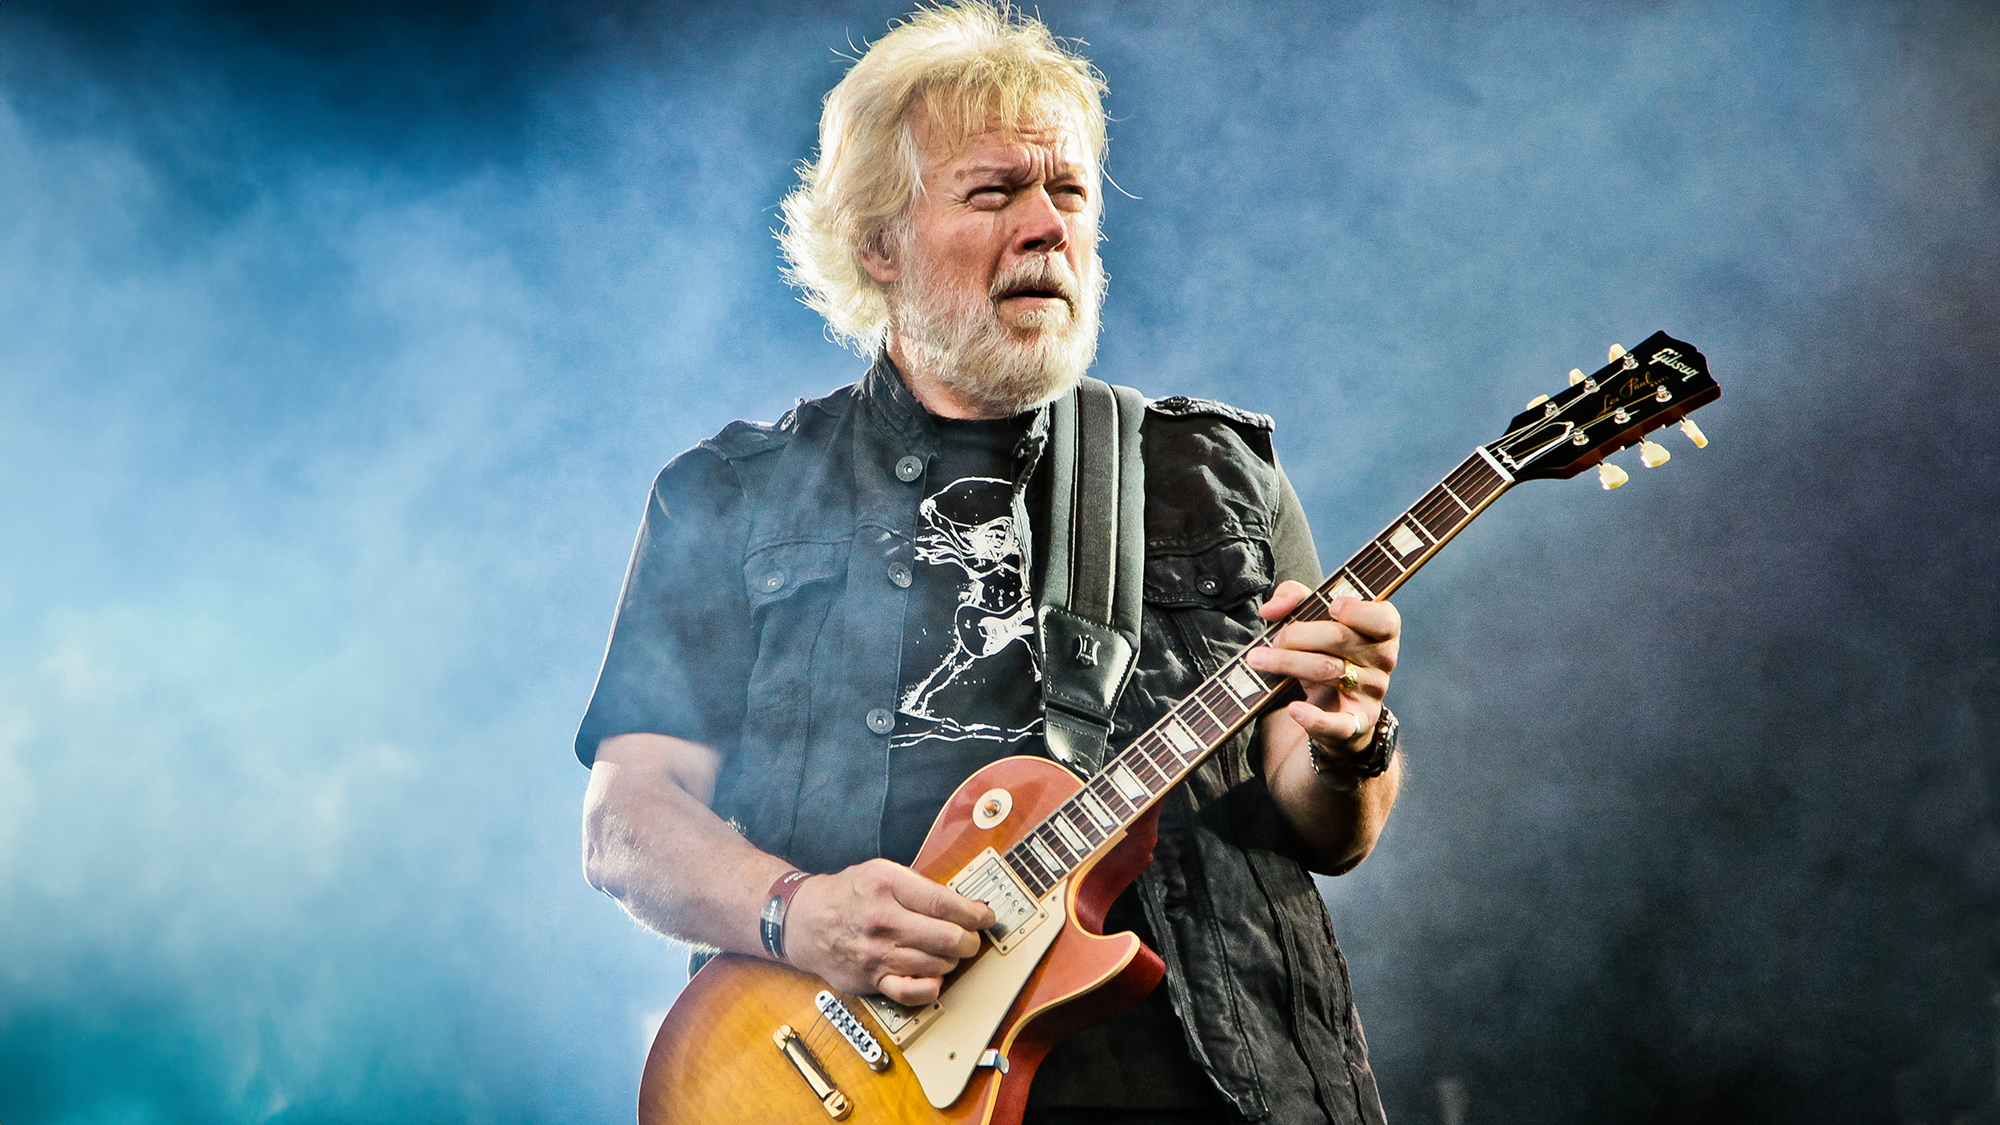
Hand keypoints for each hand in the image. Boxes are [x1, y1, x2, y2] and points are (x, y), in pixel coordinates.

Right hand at [781, 858, 996, 1005]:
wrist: (803, 921)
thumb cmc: (848, 894)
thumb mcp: (880, 871)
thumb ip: (919, 885)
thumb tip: (962, 904)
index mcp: (887, 886)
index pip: (945, 904)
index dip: (974, 913)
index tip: (985, 916)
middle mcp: (882, 920)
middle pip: (947, 938)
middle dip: (969, 940)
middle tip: (970, 937)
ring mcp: (877, 953)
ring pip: (937, 966)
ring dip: (952, 961)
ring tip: (949, 952)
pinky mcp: (872, 979)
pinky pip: (913, 993)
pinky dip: (932, 986)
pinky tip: (934, 975)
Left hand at [1245, 580, 1399, 755]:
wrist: (1337, 706)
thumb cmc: (1326, 650)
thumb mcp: (1315, 618)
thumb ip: (1294, 598)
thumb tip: (1270, 608)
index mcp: (1382, 630)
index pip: (1382, 618)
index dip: (1357, 610)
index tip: (1329, 606)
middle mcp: (1383, 660)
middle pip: (1338, 638)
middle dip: (1297, 634)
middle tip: (1273, 639)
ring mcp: (1371, 693)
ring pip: (1327, 670)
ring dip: (1286, 662)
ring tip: (1257, 659)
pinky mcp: (1356, 724)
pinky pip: (1338, 724)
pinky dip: (1314, 718)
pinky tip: (1294, 710)